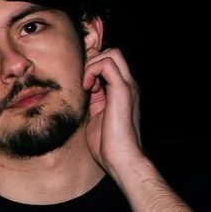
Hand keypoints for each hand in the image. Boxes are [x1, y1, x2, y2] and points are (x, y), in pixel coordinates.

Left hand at [80, 47, 146, 179]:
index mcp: (122, 91)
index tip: (82, 85)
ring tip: (86, 86)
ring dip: (92, 65)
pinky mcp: (123, 90)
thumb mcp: (96, 116)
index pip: (109, 64)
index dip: (92, 67)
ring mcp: (127, 86)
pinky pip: (108, 64)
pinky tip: (88, 88)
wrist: (121, 159)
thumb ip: (93, 100)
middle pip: (113, 53)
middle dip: (92, 61)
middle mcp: (128, 85)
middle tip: (84, 83)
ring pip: (112, 53)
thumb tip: (84, 89)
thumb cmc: (107, 144)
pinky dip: (93, 70)